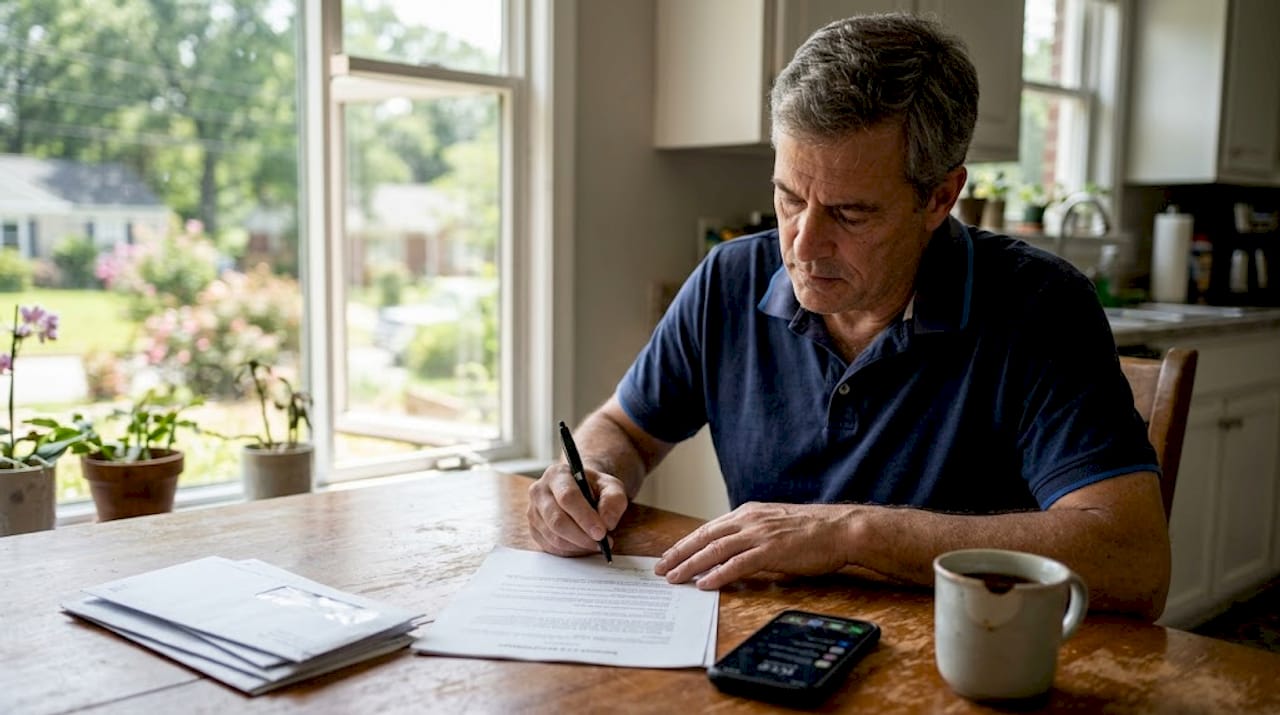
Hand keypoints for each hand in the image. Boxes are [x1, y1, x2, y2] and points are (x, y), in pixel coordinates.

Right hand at [527, 462, 628, 555]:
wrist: (580, 489)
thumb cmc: (594, 487)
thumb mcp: (611, 486)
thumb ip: (614, 500)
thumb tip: (607, 522)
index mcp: (557, 475)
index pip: (567, 497)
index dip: (584, 517)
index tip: (601, 532)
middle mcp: (539, 491)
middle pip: (557, 520)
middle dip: (582, 536)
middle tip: (602, 543)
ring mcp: (533, 511)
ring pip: (553, 537)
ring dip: (578, 546)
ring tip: (596, 544)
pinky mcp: (533, 529)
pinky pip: (550, 547)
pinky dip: (570, 551)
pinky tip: (583, 546)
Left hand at [654, 502, 852, 588]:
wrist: (842, 528)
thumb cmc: (813, 530)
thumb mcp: (775, 525)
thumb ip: (754, 534)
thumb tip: (735, 551)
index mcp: (749, 513)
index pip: (709, 528)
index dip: (686, 543)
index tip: (669, 555)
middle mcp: (750, 520)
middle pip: (705, 537)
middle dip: (679, 553)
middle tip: (660, 568)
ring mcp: (760, 534)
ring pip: (715, 549)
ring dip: (691, 565)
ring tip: (674, 578)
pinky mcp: (772, 550)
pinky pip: (738, 564)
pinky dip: (718, 574)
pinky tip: (704, 584)